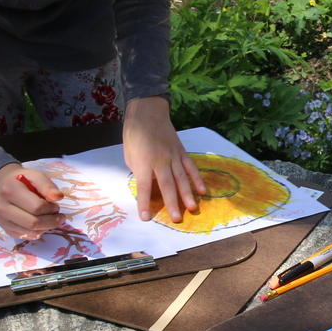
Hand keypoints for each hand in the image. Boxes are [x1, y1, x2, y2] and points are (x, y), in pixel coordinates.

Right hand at [0, 164, 63, 240]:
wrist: (1, 185)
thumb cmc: (21, 180)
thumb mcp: (35, 175)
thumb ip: (47, 185)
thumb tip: (58, 197)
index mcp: (10, 190)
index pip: (36, 207)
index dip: (51, 209)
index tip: (56, 206)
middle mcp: (2, 207)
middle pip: (33, 223)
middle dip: (51, 222)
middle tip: (59, 216)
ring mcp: (2, 220)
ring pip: (30, 232)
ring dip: (46, 228)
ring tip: (51, 219)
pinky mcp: (4, 228)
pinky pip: (25, 236)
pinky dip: (38, 232)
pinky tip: (41, 224)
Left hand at [123, 96, 202, 222]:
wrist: (148, 112)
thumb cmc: (134, 134)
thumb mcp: (129, 154)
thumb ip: (139, 170)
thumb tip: (149, 184)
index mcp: (143, 161)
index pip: (143, 186)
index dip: (144, 202)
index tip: (145, 217)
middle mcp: (160, 160)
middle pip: (167, 185)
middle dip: (172, 203)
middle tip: (176, 218)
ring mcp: (173, 155)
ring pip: (181, 178)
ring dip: (187, 194)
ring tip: (192, 208)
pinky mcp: (181, 151)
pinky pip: (191, 167)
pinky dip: (197, 179)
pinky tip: (202, 190)